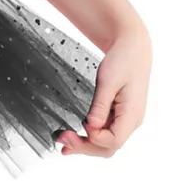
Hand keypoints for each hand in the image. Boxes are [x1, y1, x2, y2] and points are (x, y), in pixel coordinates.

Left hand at [57, 23, 149, 156]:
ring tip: (64, 143)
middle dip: (85, 147)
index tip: (80, 125)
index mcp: (132, 114)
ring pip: (106, 142)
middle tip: (62, 142)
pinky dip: (90, 136)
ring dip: (86, 145)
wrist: (132, 47)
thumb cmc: (123, 60)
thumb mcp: (109, 81)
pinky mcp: (118, 114)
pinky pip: (105, 131)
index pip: (113, 141)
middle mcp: (131, 121)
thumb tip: (91, 127)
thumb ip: (100, 105)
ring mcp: (125, 119)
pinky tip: (76, 136)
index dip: (94, 138)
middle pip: (109, 146)